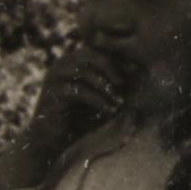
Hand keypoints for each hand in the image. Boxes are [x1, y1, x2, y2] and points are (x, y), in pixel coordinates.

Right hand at [10, 41, 136, 178]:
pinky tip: (109, 111)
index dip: (116, 60)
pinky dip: (98, 101)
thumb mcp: (101, 97)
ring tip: (119, 101)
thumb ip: (114, 84)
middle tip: (124, 84)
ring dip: (105, 87)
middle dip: (111, 69)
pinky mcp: (52, 93)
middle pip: (90, 55)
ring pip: (84, 71)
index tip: (133, 75)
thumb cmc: (78, 118)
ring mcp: (54, 78)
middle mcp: (61, 65)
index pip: (98, 50)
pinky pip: (79, 92)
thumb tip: (138, 70)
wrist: (52, 139)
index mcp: (72, 61)